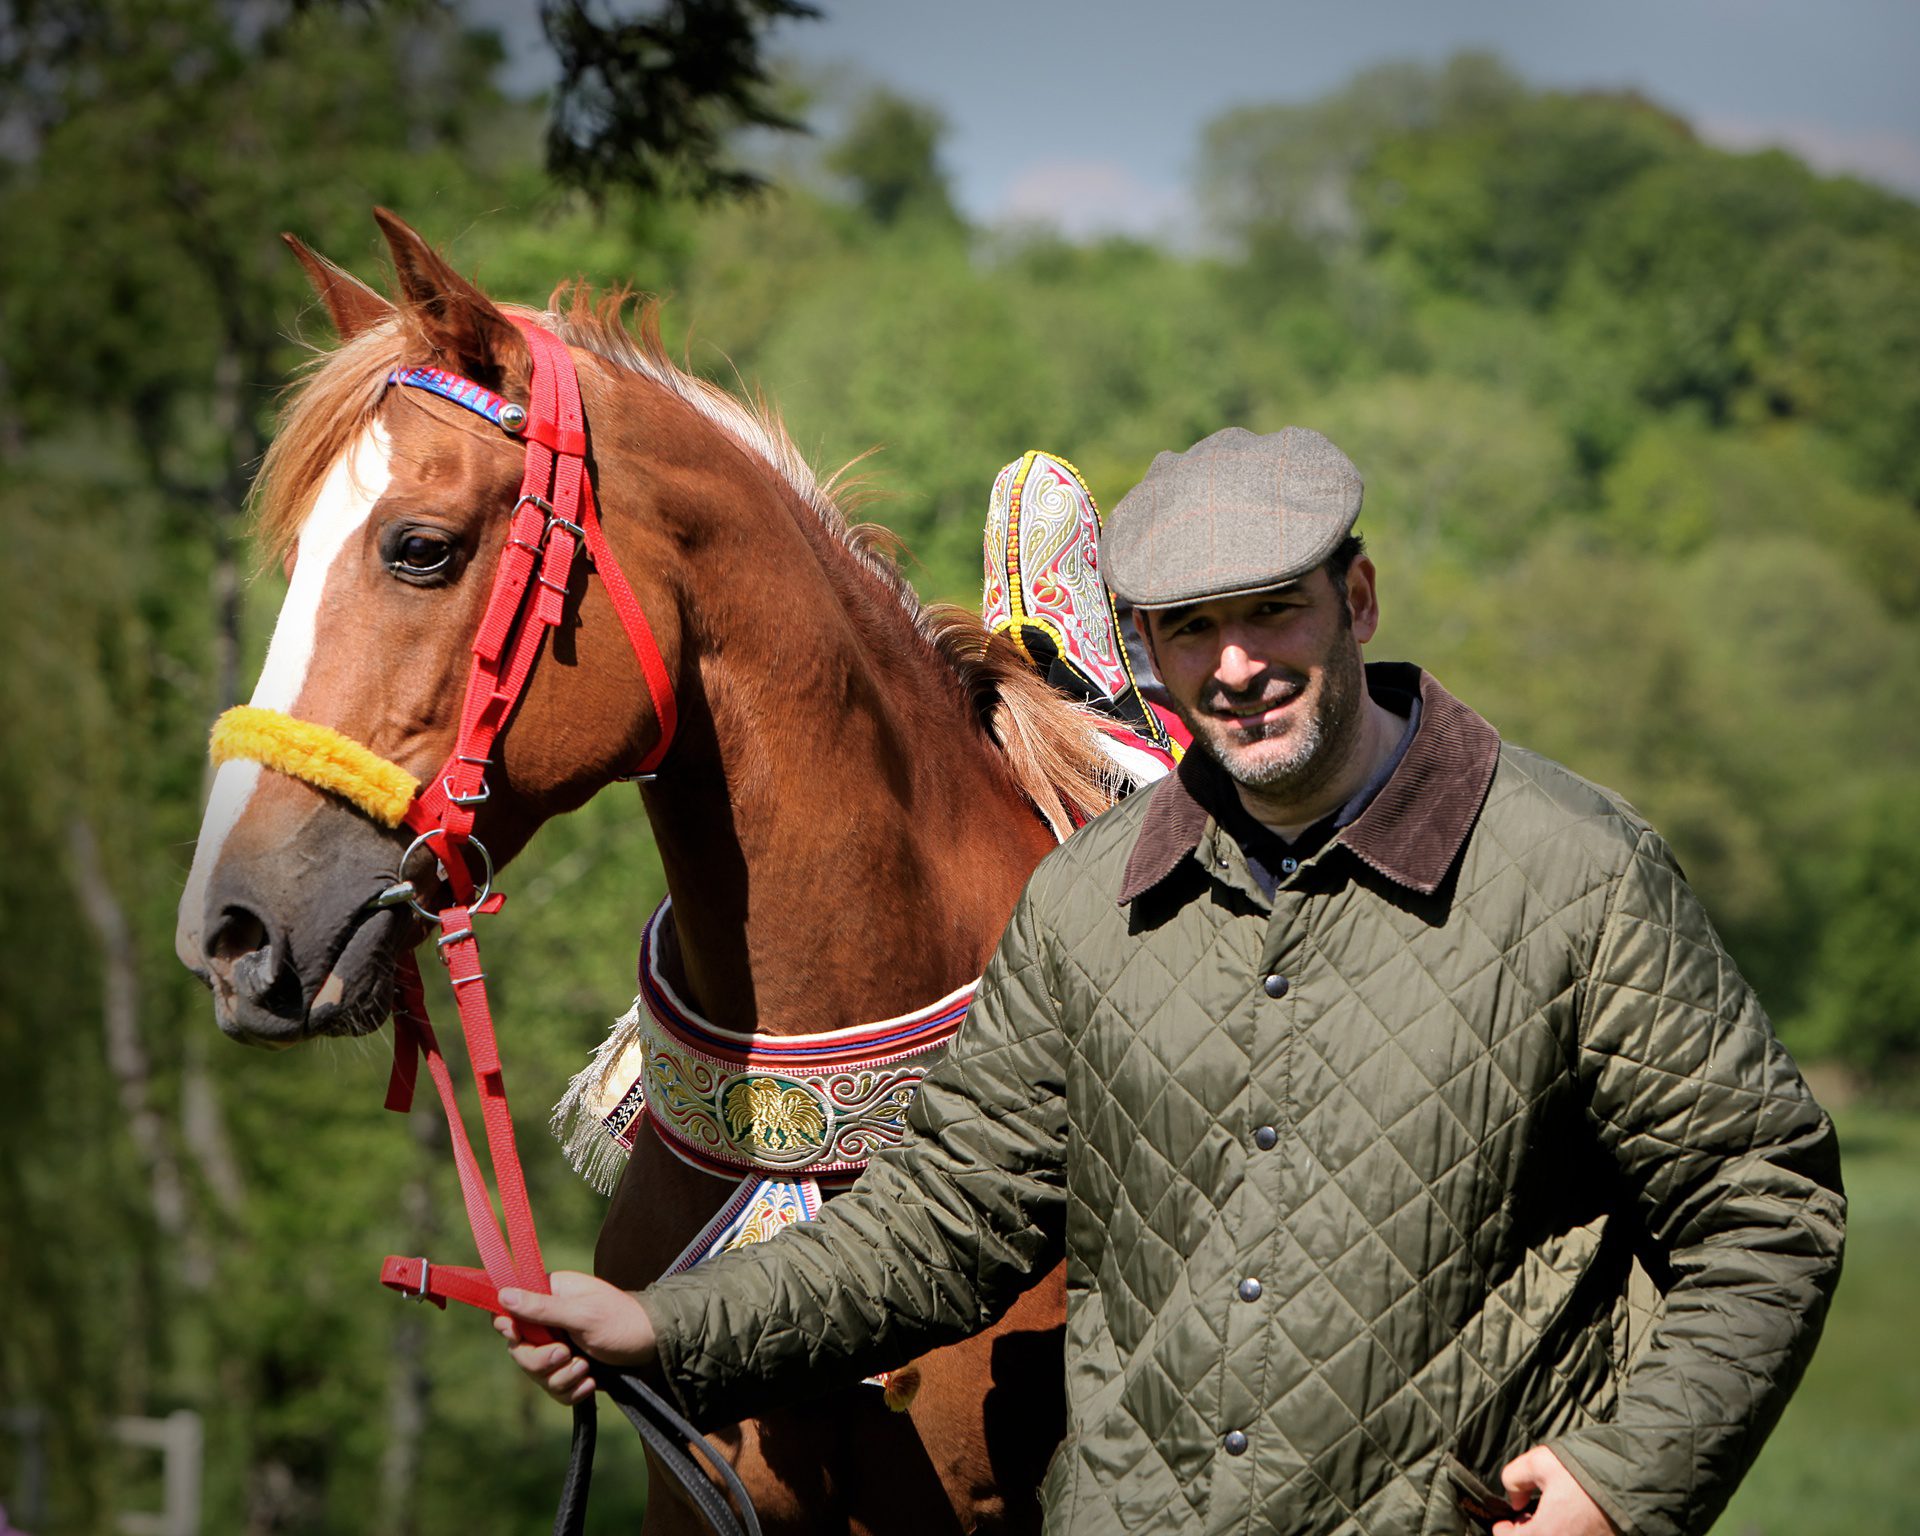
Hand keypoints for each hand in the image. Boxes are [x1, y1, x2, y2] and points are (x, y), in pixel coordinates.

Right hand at [493, 1270, 657, 1405]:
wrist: (654, 1349)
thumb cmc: (622, 1322)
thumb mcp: (582, 1314)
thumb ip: (542, 1308)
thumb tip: (503, 1294)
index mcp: (551, 1294)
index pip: (510, 1308)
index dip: (508, 1326)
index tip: (518, 1336)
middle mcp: (550, 1320)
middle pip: (519, 1348)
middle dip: (540, 1360)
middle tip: (565, 1355)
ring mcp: (559, 1346)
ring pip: (535, 1373)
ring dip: (560, 1378)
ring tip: (586, 1370)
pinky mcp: (569, 1369)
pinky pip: (554, 1388)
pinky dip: (571, 1391)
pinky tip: (590, 1384)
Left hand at [1492, 1446, 1615, 1535]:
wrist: (1635, 1483)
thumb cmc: (1586, 1473)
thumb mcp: (1541, 1462)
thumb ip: (1515, 1478)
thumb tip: (1513, 1499)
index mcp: (1546, 1533)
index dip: (1504, 1532)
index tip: (1503, 1523)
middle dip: (1525, 1535)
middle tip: (1525, 1520)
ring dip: (1546, 1534)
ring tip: (1548, 1520)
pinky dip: (1566, 1533)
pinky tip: (1568, 1522)